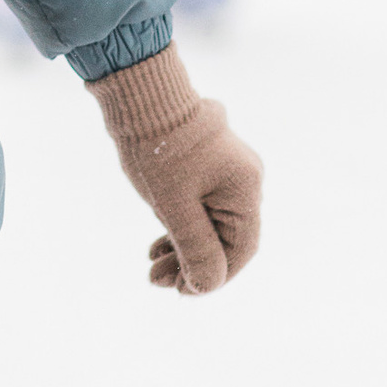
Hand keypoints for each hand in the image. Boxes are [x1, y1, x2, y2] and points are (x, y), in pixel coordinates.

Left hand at [92, 47, 261, 295]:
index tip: (184, 291)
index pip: (241, 249)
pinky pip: (199, 207)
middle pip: (225, 239)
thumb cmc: (159, 149)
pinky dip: (179, 228)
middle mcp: (243, 181)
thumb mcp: (175, 207)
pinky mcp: (205, 167)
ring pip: (209, 224)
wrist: (141, 95)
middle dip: (191, 265)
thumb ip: (196, 248)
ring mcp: (225, 173)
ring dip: (182, 250)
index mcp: (245, 190)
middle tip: (157, 282)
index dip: (216, 276)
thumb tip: (208, 286)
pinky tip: (156, 246)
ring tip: (151, 269)